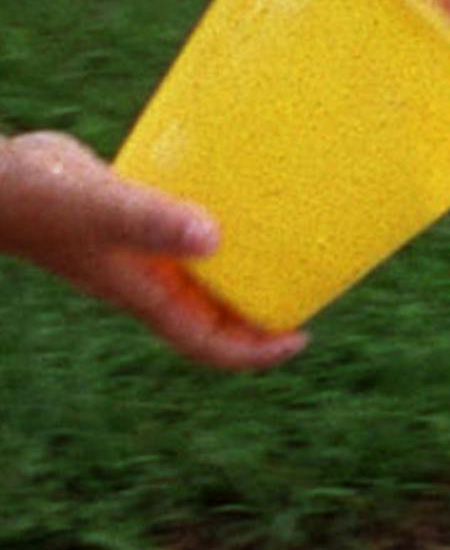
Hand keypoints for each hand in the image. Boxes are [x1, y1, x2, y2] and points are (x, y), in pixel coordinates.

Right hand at [0, 132, 306, 369]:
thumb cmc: (40, 197)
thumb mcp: (103, 209)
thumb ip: (153, 222)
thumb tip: (213, 237)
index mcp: (146, 294)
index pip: (208, 343)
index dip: (255, 351)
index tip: (301, 338)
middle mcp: (146, 282)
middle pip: (212, 319)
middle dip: (258, 319)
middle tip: (309, 294)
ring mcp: (137, 255)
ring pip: (200, 281)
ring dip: (240, 277)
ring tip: (287, 253)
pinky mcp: (131, 223)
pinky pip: (183, 240)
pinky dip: (214, 235)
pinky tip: (239, 204)